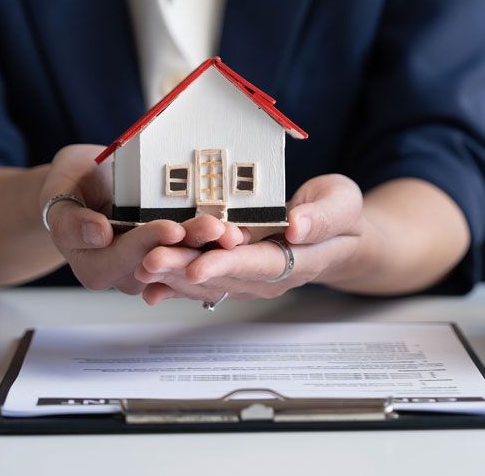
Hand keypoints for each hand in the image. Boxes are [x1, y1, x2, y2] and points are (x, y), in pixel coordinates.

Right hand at [40, 144, 238, 293]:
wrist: (87, 184)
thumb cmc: (71, 185)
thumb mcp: (59, 191)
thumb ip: (70, 218)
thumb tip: (97, 234)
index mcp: (94, 265)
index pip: (124, 256)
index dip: (148, 242)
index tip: (171, 227)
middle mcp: (126, 274)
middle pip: (160, 262)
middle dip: (190, 245)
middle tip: (215, 227)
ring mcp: (152, 268)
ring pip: (183, 261)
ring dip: (209, 247)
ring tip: (231, 230)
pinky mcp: (173, 256)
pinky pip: (193, 252)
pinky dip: (214, 243)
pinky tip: (236, 230)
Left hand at [132, 174, 368, 303]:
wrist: (340, 235)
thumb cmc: (341, 216)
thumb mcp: (343, 205)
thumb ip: (323, 217)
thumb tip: (296, 225)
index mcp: (296, 260)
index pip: (258, 266)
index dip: (226, 267)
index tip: (197, 267)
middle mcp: (267, 275)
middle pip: (222, 276)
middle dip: (184, 270)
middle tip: (149, 262)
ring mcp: (248, 275)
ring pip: (207, 280)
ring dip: (172, 275)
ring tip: (140, 266)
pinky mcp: (234, 268)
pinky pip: (202, 277)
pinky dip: (173, 279)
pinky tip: (145, 280)